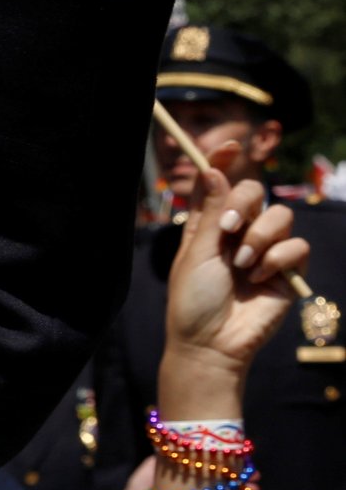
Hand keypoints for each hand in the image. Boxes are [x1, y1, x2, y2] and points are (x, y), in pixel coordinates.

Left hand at [158, 154, 308, 403]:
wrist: (211, 343)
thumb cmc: (193, 301)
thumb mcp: (196, 253)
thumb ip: (210, 213)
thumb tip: (214, 170)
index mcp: (209, 226)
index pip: (219, 185)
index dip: (223, 162)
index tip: (228, 146)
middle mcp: (238, 233)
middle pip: (254, 192)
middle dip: (244, 204)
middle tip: (228, 229)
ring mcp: (265, 250)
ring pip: (281, 215)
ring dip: (260, 237)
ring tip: (242, 265)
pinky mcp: (287, 270)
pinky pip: (296, 245)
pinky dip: (276, 260)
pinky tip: (258, 279)